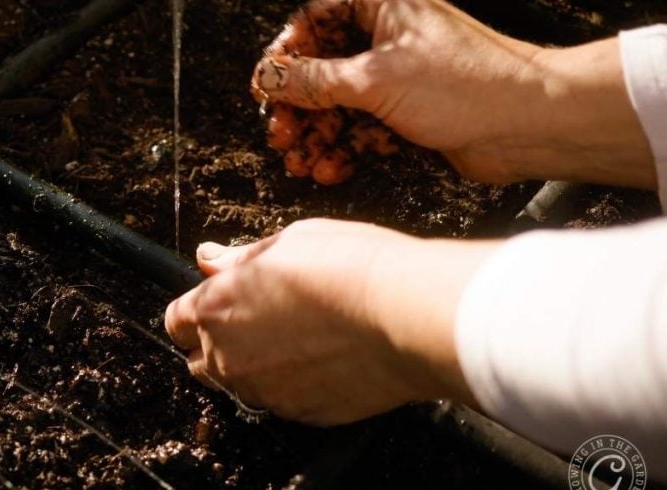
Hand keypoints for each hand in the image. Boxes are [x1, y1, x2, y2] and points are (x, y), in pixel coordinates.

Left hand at [164, 219, 492, 425]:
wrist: (405, 316)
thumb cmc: (349, 268)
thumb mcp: (288, 242)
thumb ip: (240, 259)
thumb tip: (210, 258)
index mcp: (215, 308)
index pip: (175, 320)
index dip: (196, 310)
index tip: (216, 302)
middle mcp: (228, 356)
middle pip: (200, 360)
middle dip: (216, 343)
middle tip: (258, 322)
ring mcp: (262, 392)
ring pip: (240, 385)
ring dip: (255, 367)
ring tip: (298, 340)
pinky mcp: (299, 415)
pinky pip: (283, 402)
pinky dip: (295, 386)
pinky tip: (324, 361)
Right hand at [253, 0, 655, 187]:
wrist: (528, 126)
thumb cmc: (470, 86)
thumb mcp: (376, 79)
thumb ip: (315, 80)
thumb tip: (271, 77)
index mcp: (383, 6)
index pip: (316, 19)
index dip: (287, 53)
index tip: (267, 86)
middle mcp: (390, 36)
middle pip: (323, 67)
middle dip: (299, 106)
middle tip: (280, 134)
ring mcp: (400, 75)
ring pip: (341, 103)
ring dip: (318, 135)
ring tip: (301, 162)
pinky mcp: (409, 111)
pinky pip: (363, 127)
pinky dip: (345, 148)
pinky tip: (331, 168)